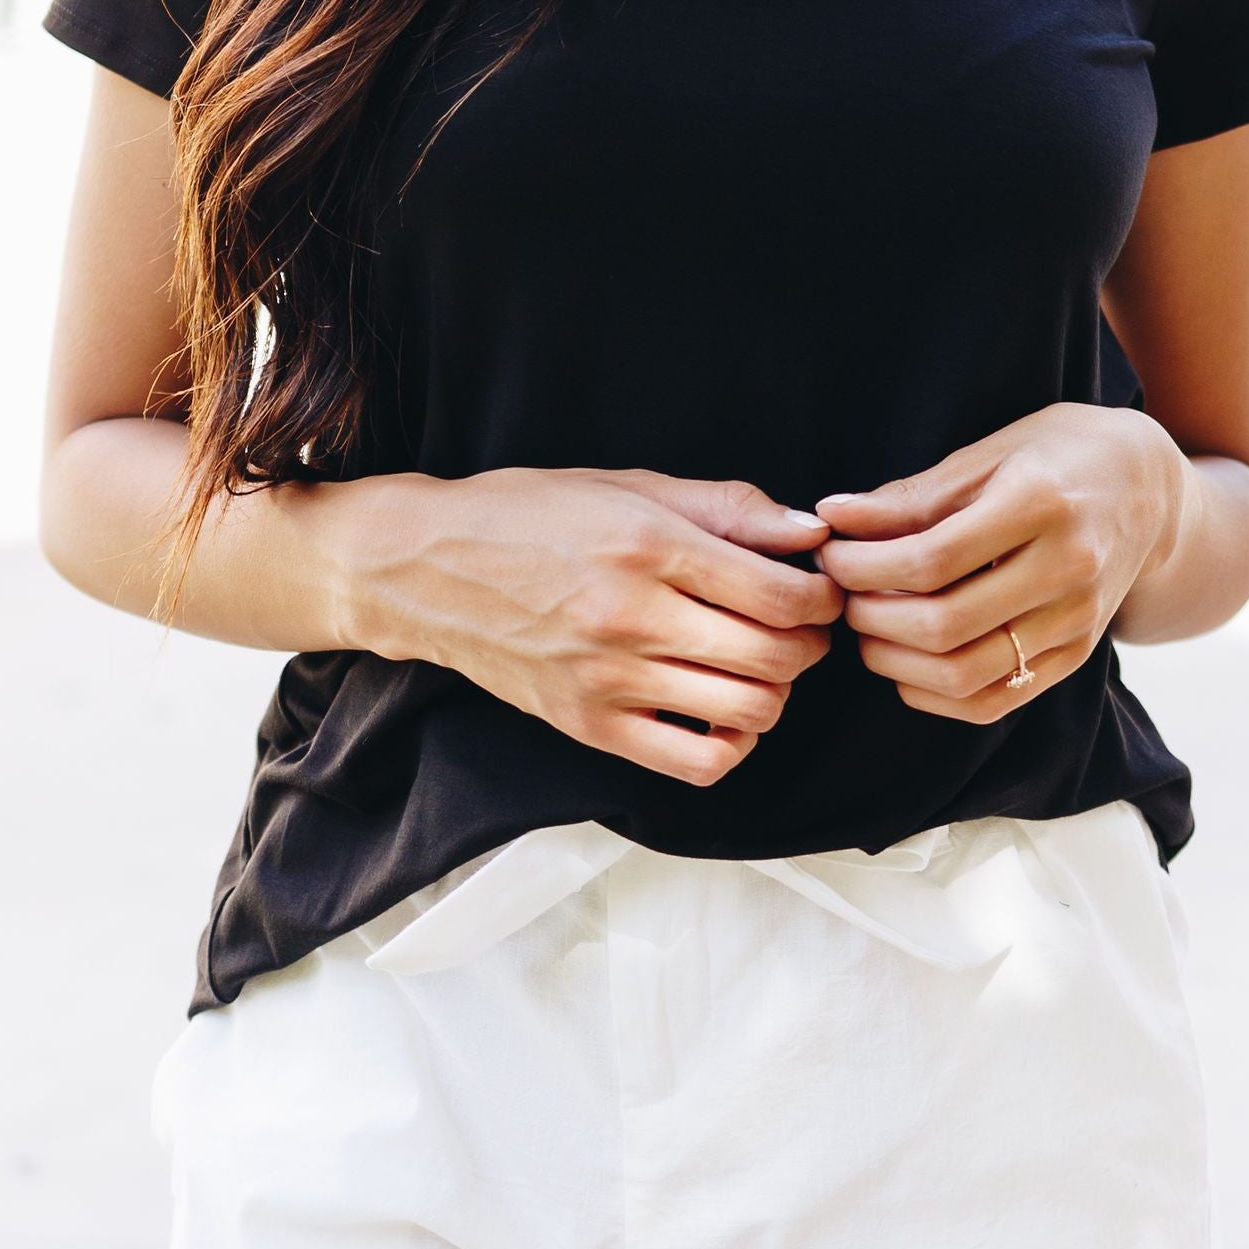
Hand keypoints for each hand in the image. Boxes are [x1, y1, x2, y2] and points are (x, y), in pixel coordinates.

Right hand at [343, 467, 840, 783]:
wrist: (426, 568)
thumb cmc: (529, 515)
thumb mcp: (629, 485)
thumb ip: (727, 508)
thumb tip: (810, 534)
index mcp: (649, 547)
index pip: (783, 594)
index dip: (822, 596)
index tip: (816, 588)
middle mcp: (632, 617)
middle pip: (776, 657)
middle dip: (809, 644)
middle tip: (798, 627)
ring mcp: (609, 680)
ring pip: (749, 712)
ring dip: (776, 692)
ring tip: (758, 665)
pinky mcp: (590, 726)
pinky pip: (696, 763)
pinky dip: (732, 745)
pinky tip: (721, 712)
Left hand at [813, 406, 1187, 720]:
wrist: (1151, 489)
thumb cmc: (1060, 455)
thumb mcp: (990, 452)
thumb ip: (914, 495)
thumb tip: (833, 517)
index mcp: (1042, 504)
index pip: (931, 559)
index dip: (863, 566)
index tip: (832, 554)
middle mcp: (1069, 569)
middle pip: (944, 624)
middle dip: (870, 616)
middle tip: (842, 594)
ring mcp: (1078, 620)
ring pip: (965, 674)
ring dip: (895, 662)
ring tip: (867, 628)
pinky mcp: (1078, 655)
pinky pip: (994, 701)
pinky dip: (935, 695)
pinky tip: (906, 663)